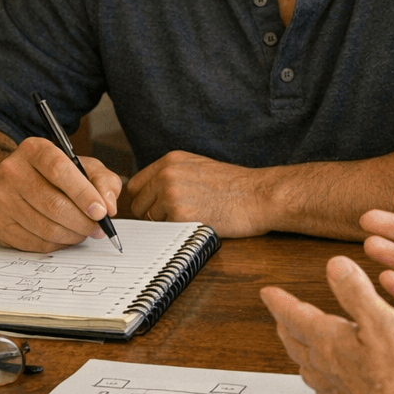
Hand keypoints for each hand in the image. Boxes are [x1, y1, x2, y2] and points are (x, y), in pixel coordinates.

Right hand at [0, 137, 120, 251]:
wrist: (17, 183)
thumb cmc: (56, 175)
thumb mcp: (84, 167)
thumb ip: (103, 181)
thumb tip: (109, 207)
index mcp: (34, 150)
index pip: (59, 170)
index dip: (83, 193)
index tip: (101, 211)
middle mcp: (12, 171)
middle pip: (53, 204)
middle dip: (83, 221)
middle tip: (99, 227)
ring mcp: (1, 199)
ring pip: (46, 228)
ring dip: (73, 234)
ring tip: (85, 231)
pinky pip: (36, 243)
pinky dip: (59, 243)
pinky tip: (66, 235)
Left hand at [125, 150, 269, 237]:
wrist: (258, 195)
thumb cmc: (234, 185)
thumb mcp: (198, 166)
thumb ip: (172, 175)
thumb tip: (151, 193)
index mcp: (171, 161)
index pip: (135, 185)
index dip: (144, 200)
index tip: (154, 208)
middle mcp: (167, 175)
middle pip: (138, 205)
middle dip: (152, 215)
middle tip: (175, 218)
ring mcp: (172, 195)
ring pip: (151, 220)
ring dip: (166, 224)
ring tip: (192, 218)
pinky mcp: (181, 215)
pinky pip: (165, 231)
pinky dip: (177, 232)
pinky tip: (197, 224)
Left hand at [260, 256, 393, 393]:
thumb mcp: (382, 320)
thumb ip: (355, 292)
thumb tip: (334, 265)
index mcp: (329, 341)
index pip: (295, 316)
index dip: (280, 302)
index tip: (267, 293)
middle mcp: (326, 368)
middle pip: (296, 343)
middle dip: (285, 326)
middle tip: (279, 316)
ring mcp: (336, 393)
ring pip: (307, 368)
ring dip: (298, 352)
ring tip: (297, 344)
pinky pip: (324, 391)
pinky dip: (318, 379)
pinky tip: (327, 383)